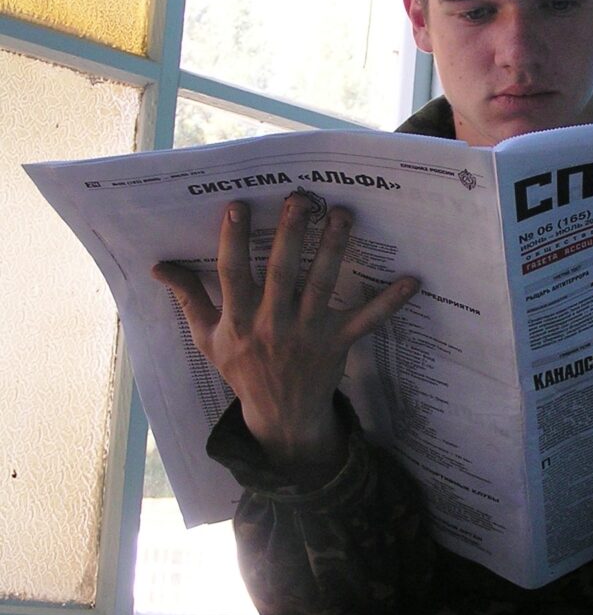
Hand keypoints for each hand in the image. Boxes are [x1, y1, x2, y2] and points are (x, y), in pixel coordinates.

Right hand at [152, 195, 417, 479]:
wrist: (280, 415)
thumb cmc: (242, 369)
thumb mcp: (208, 339)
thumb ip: (188, 300)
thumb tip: (159, 266)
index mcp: (239, 322)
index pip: (232, 275)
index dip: (233, 241)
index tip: (238, 206)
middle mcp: (273, 325)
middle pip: (281, 273)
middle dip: (290, 234)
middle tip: (300, 199)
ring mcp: (308, 334)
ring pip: (322, 284)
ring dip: (333, 248)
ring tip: (343, 214)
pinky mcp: (338, 342)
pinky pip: (367, 320)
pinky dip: (390, 302)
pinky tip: (411, 281)